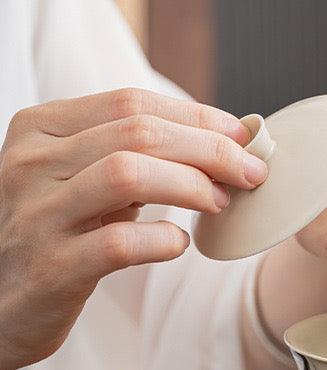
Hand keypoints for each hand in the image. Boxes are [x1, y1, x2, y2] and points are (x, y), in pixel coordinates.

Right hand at [0, 88, 266, 369]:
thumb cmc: (55, 236)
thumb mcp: (81, 182)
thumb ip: (132, 157)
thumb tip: (219, 146)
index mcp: (41, 130)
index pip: (131, 102)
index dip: (197, 117)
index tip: (242, 136)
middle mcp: (32, 163)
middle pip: (138, 132)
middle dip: (210, 149)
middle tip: (251, 172)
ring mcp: (38, 214)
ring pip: (129, 174)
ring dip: (190, 186)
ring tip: (219, 202)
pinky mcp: (53, 267)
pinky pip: (122, 243)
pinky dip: (164, 240)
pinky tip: (178, 244)